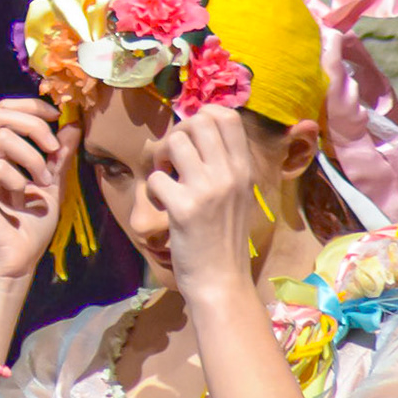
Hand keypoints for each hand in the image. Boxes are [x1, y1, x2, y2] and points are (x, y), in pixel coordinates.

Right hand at [0, 98, 77, 281]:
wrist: (15, 264)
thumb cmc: (29, 227)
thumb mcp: (51, 183)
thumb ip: (58, 155)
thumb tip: (73, 124)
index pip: (2, 110)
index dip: (30, 107)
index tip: (57, 118)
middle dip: (34, 126)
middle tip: (53, 150)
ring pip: (0, 137)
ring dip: (31, 156)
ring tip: (44, 180)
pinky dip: (19, 178)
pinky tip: (25, 196)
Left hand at [148, 106, 256, 298]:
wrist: (222, 281)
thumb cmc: (223, 236)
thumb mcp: (236, 194)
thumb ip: (222, 163)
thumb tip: (197, 126)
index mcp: (244, 169)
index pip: (227, 116)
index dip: (202, 117)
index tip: (192, 141)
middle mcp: (230, 175)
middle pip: (198, 120)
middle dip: (178, 133)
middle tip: (174, 160)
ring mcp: (208, 190)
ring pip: (173, 142)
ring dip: (160, 158)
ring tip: (167, 180)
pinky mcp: (184, 209)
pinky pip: (156, 178)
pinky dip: (152, 191)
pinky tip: (164, 207)